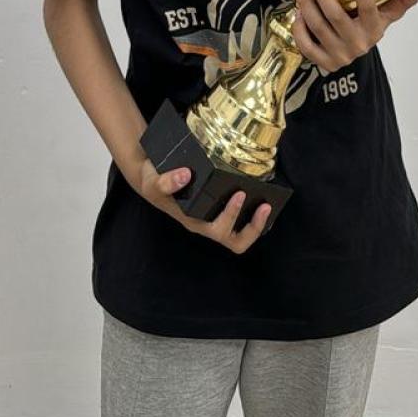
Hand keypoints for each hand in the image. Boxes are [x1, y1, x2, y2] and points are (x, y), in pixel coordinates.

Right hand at [137, 158, 271, 253]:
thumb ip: (166, 181)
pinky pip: (237, 219)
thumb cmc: (153, 182)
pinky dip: (249, 212)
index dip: (232, 217)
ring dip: (255, 223)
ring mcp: (211, 217)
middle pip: (235, 241)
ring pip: (238, 235)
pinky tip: (257, 194)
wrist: (150, 177)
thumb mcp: (153, 182)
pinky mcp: (215, 207)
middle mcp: (205, 223)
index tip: (239, 194)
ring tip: (267, 203)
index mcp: (194, 222)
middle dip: (253, 228)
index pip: (219, 231)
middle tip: (265, 206)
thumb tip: (185, 175)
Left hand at [291, 0, 417, 70]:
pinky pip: (306, 45)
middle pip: (335, 15)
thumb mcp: (386, 16)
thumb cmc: (368, 28)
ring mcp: (339, 55)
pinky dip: (299, 28)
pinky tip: (296, 10)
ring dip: (305, 3)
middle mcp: (357, 44)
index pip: (368, 8)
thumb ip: (401, 0)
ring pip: (317, 27)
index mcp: (373, 29)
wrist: (356, 62)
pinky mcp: (323, 63)